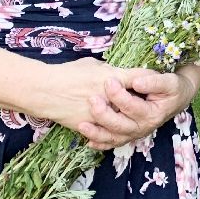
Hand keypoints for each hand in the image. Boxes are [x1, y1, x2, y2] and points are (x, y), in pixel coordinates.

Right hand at [35, 58, 152, 136]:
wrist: (44, 91)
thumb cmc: (68, 73)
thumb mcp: (93, 65)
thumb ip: (109, 71)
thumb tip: (119, 75)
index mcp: (112, 78)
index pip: (140, 77)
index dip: (150, 78)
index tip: (155, 79)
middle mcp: (110, 98)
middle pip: (136, 101)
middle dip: (143, 100)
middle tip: (150, 99)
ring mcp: (101, 115)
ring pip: (124, 121)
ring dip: (130, 118)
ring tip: (135, 116)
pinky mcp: (91, 127)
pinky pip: (107, 133)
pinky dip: (113, 131)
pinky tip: (118, 128)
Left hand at [77, 69, 198, 151]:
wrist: (175, 100)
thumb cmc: (172, 89)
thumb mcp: (169, 82)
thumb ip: (154, 82)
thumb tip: (136, 82)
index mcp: (152, 114)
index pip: (132, 106)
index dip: (119, 95)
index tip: (108, 81)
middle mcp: (142, 128)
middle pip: (120, 125)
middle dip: (104, 114)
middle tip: (92, 99)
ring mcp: (134, 134)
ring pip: (113, 138)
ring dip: (96, 133)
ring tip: (81, 125)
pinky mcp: (127, 135)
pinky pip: (111, 143)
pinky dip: (99, 144)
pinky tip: (87, 141)